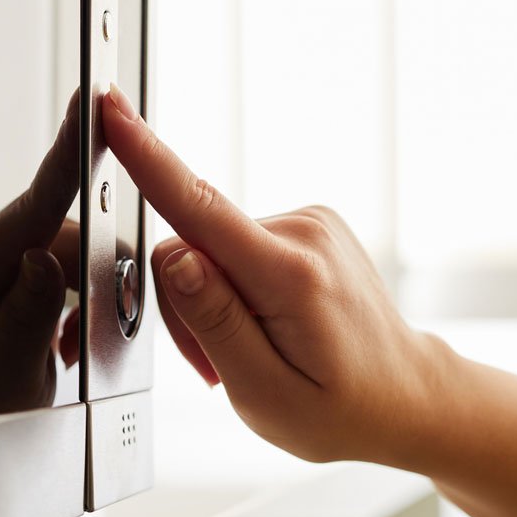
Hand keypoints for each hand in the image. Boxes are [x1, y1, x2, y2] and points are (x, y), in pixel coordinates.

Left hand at [0, 98, 80, 429]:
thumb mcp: (0, 382)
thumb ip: (22, 322)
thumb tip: (44, 261)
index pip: (35, 205)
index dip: (69, 150)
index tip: (93, 101)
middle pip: (73, 231)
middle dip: (101, 281)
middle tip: (79, 346)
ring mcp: (1, 246)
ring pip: (81, 247)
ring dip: (90, 298)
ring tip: (62, 350)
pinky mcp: (18, 253)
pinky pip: (74, 259)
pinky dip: (82, 300)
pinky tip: (62, 338)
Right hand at [99, 85, 444, 465]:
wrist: (406, 397)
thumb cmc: (341, 409)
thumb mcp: (264, 393)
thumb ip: (212, 322)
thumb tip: (172, 256)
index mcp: (290, 275)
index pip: (198, 206)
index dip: (145, 156)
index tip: (110, 106)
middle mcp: (303, 232)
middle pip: (189, 247)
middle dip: (186, 306)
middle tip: (217, 366)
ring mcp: (308, 221)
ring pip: (207, 249)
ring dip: (210, 302)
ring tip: (251, 352)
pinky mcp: (304, 223)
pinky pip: (234, 247)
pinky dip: (233, 288)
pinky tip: (264, 326)